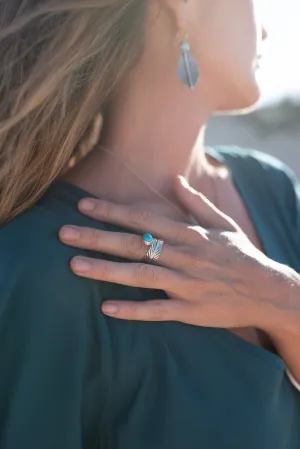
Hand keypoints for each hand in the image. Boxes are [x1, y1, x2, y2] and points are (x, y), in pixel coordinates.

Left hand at [59, 176, 286, 330]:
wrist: (268, 290)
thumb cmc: (242, 255)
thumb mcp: (223, 224)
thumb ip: (196, 202)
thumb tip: (175, 180)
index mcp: (189, 234)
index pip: (144, 219)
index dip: (112, 211)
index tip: (84, 205)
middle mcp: (184, 257)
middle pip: (134, 245)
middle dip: (97, 237)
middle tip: (63, 233)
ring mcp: (185, 285)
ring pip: (139, 275)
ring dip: (105, 270)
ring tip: (74, 265)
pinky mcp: (190, 311)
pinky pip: (156, 311)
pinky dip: (132, 310)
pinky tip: (106, 308)